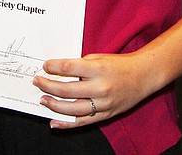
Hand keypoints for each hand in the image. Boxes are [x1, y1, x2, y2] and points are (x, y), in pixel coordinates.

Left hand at [33, 52, 159, 128]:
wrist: (143, 76)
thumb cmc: (120, 65)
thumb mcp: (99, 58)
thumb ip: (80, 65)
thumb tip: (58, 72)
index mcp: (98, 69)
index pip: (69, 68)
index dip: (53, 67)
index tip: (45, 66)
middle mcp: (100, 87)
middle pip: (66, 89)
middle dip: (48, 85)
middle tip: (37, 81)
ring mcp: (103, 103)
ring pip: (72, 108)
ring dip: (54, 105)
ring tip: (42, 99)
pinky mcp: (106, 114)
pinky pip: (83, 121)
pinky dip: (67, 124)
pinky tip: (54, 121)